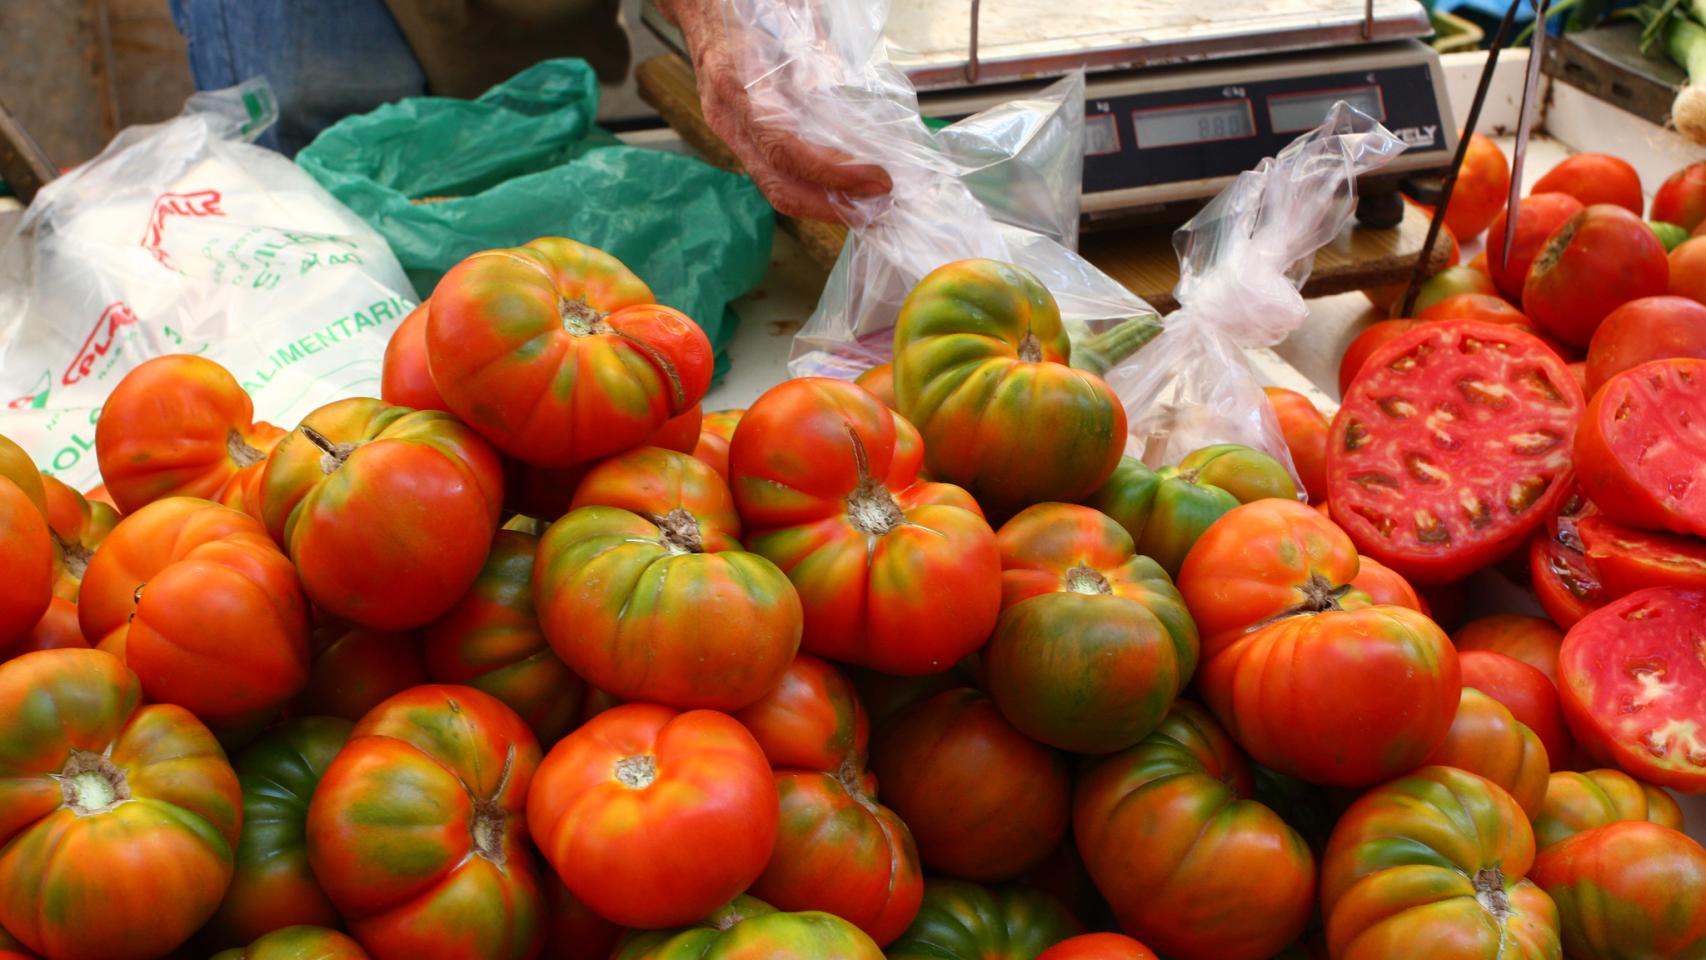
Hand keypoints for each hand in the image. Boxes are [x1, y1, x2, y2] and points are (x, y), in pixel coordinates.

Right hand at [660, 0, 891, 221]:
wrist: (699, 4)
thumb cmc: (742, 5)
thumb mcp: (786, 19)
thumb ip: (817, 53)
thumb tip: (851, 90)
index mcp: (737, 86)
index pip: (785, 149)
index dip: (833, 173)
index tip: (875, 178)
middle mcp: (727, 118)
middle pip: (777, 185)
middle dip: (831, 205)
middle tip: (878, 203)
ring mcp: (727, 130)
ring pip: (773, 186)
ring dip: (822, 203)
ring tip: (864, 203)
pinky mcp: (735, 135)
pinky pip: (771, 172)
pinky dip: (808, 186)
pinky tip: (839, 186)